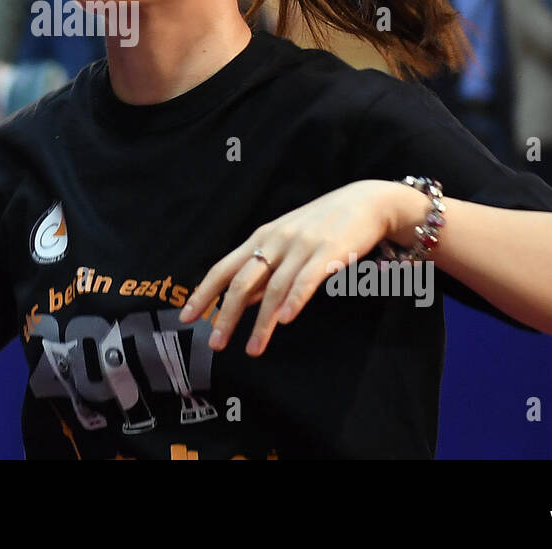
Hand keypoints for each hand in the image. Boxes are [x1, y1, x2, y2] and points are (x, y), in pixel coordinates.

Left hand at [177, 180, 423, 355]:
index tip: (186, 317)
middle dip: (225, 315)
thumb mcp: (285, 243)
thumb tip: (239, 300)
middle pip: (241, 281)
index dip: (203, 293)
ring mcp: (301, 247)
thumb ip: (263, 271)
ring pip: (273, 288)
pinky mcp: (328, 253)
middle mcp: (275, 241)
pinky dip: (294, 300)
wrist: (364, 202)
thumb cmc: (322, 225)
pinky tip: (284, 320)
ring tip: (252, 349)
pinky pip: (306, 279)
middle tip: (215, 344)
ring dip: (261, 323)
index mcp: (261, 239)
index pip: (223, 268)